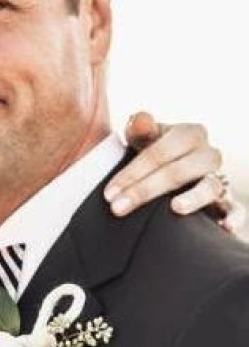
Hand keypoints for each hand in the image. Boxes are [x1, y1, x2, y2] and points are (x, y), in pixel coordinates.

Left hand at [104, 112, 243, 230]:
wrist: (174, 169)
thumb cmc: (155, 154)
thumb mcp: (145, 139)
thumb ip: (140, 129)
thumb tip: (138, 119)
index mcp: (189, 134)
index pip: (159, 152)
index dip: (132, 172)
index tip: (109, 193)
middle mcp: (208, 154)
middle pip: (179, 171)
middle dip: (145, 190)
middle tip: (118, 208)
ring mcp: (219, 177)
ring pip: (210, 187)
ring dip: (193, 199)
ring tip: (175, 208)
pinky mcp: (227, 200)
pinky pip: (236, 207)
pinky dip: (234, 216)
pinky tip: (224, 227)